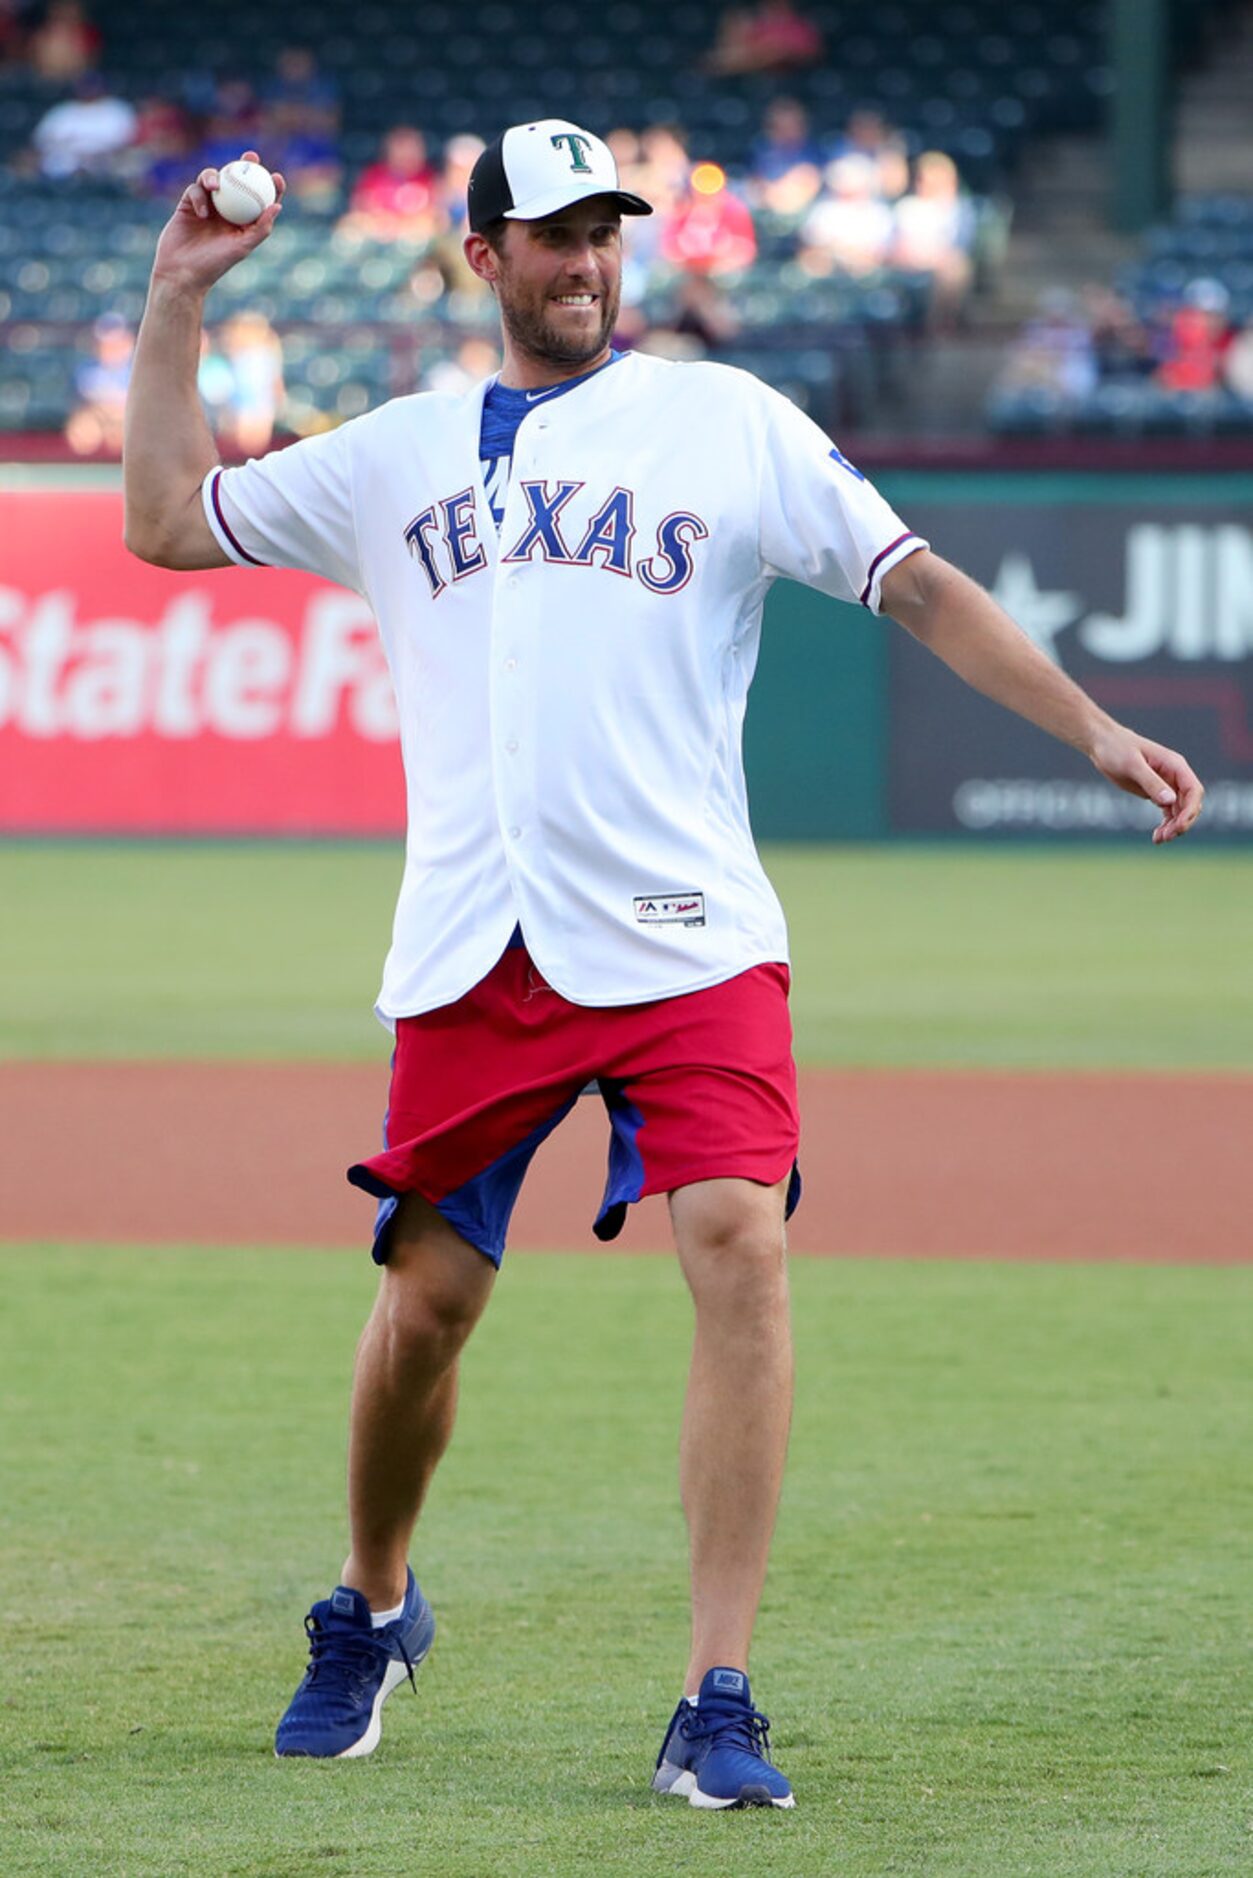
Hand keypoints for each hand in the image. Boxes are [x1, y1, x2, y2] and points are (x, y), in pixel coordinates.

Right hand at [150, 150, 285, 295]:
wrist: (182, 272)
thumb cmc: (215, 264)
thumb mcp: (242, 247)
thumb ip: (261, 228)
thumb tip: (277, 205)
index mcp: (243, 221)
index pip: (259, 199)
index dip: (269, 186)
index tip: (276, 177)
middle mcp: (226, 211)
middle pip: (238, 181)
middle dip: (245, 165)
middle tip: (251, 157)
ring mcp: (207, 206)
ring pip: (215, 179)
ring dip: (216, 176)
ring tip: (215, 187)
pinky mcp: (188, 204)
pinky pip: (195, 189)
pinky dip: (199, 197)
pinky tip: (201, 212)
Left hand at [1087, 724, 1204, 843]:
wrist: (1102, 744)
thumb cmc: (1117, 748)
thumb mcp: (1132, 765)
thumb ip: (1151, 782)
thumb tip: (1170, 800)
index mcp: (1175, 765)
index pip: (1194, 790)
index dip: (1191, 810)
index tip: (1179, 826)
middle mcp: (1175, 775)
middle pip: (1190, 803)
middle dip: (1182, 822)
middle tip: (1167, 836)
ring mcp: (1167, 784)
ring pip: (1180, 810)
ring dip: (1174, 826)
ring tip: (1160, 839)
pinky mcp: (1156, 792)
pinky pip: (1169, 811)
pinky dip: (1166, 824)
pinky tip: (1157, 836)